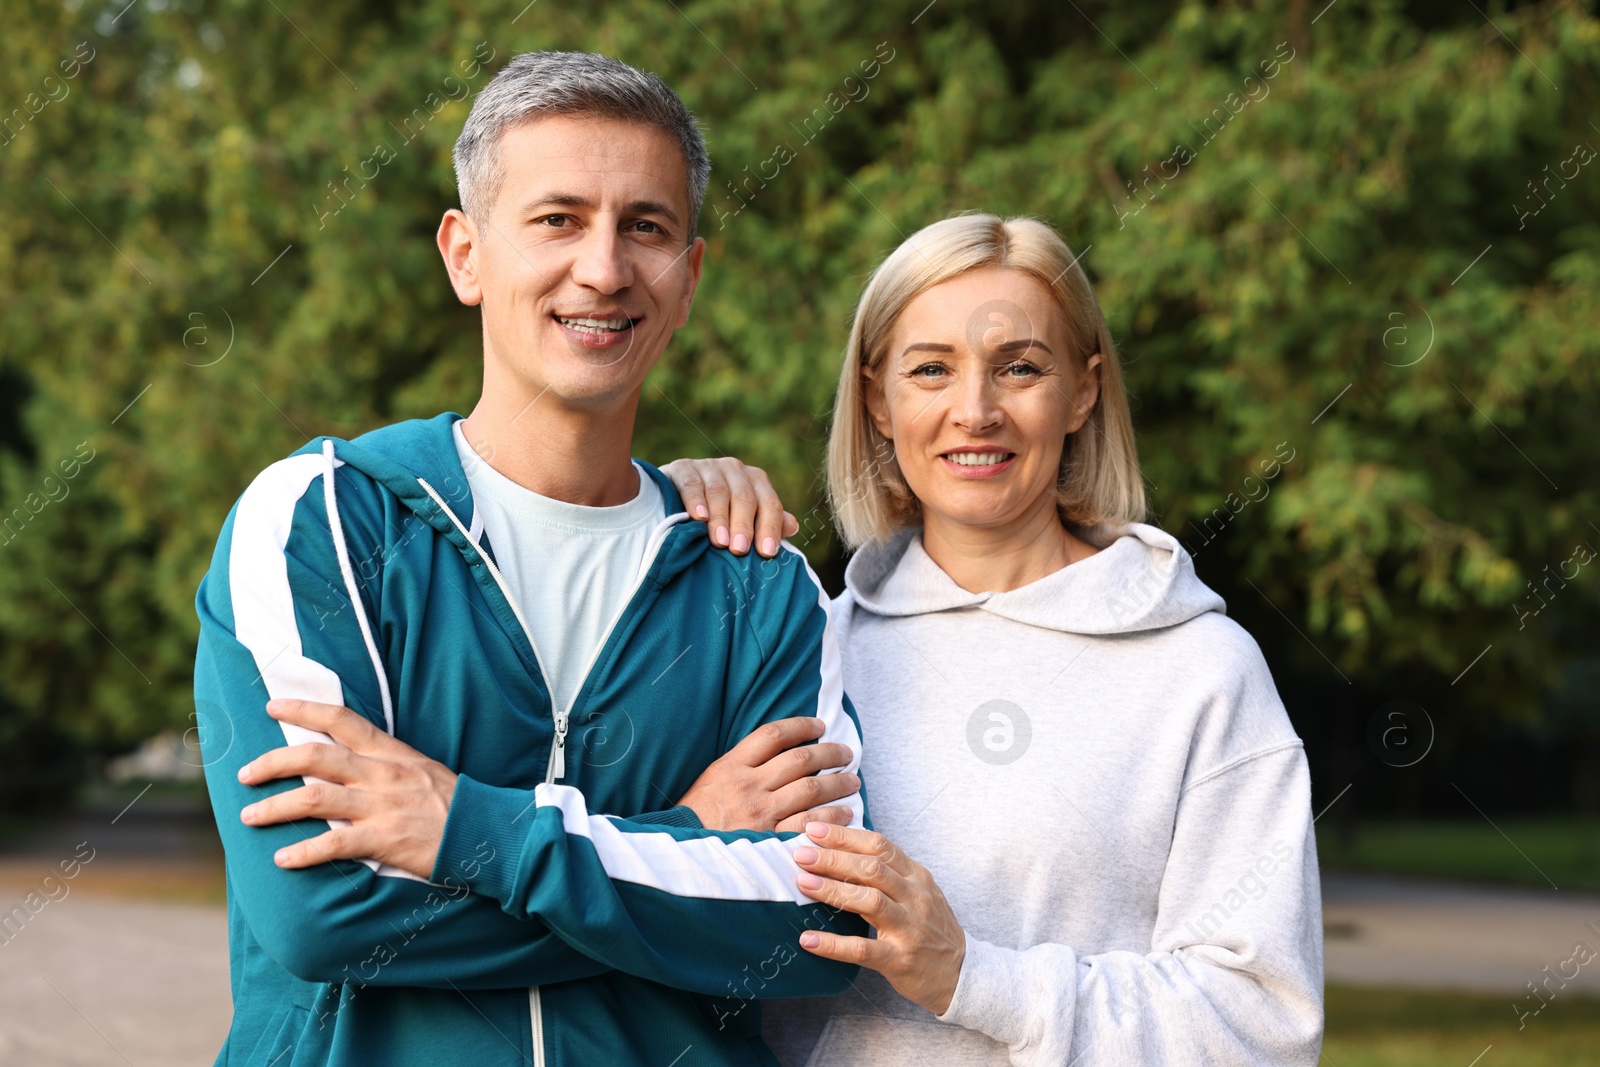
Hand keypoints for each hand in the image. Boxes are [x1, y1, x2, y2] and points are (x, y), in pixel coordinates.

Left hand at [236, 699, 457, 879]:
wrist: (485, 832)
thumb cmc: (452, 802)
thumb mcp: (420, 768)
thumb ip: (383, 763)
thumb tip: (346, 762)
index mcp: (390, 752)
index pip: (340, 719)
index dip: (303, 709)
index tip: (271, 706)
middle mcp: (381, 774)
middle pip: (314, 756)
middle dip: (272, 762)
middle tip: (244, 774)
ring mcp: (381, 806)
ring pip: (313, 798)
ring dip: (274, 807)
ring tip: (249, 817)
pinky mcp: (384, 840)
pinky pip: (333, 845)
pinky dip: (302, 852)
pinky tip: (282, 860)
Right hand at [660, 457, 797, 556]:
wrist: (672, 495)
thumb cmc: (717, 514)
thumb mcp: (743, 519)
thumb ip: (768, 523)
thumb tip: (793, 527)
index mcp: (755, 481)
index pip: (769, 503)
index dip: (770, 527)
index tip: (767, 552)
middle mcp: (735, 469)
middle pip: (745, 497)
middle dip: (743, 525)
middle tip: (739, 549)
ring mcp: (708, 466)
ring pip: (719, 491)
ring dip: (720, 517)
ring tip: (719, 542)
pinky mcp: (683, 467)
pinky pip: (692, 483)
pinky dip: (695, 500)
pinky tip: (698, 517)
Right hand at [677, 717, 859, 832]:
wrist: (676, 859)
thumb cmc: (691, 824)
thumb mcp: (707, 784)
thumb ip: (738, 769)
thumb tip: (774, 756)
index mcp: (729, 767)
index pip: (772, 735)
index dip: (801, 726)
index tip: (819, 725)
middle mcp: (748, 786)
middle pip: (800, 759)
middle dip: (829, 753)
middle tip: (847, 754)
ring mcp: (760, 814)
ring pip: (810, 788)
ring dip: (837, 783)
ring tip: (852, 781)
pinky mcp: (770, 841)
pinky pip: (810, 823)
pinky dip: (832, 816)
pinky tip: (845, 813)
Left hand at [792, 822, 965, 1016]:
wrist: (961, 973)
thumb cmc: (930, 928)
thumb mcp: (918, 892)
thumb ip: (888, 873)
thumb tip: (840, 852)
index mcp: (916, 876)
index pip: (880, 846)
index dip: (846, 836)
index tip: (815, 830)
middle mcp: (915, 897)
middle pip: (872, 868)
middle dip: (834, 858)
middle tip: (801, 854)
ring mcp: (909, 928)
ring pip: (869, 901)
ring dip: (833, 890)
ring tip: (803, 884)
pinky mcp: (900, 959)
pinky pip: (863, 949)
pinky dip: (833, 944)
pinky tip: (809, 939)